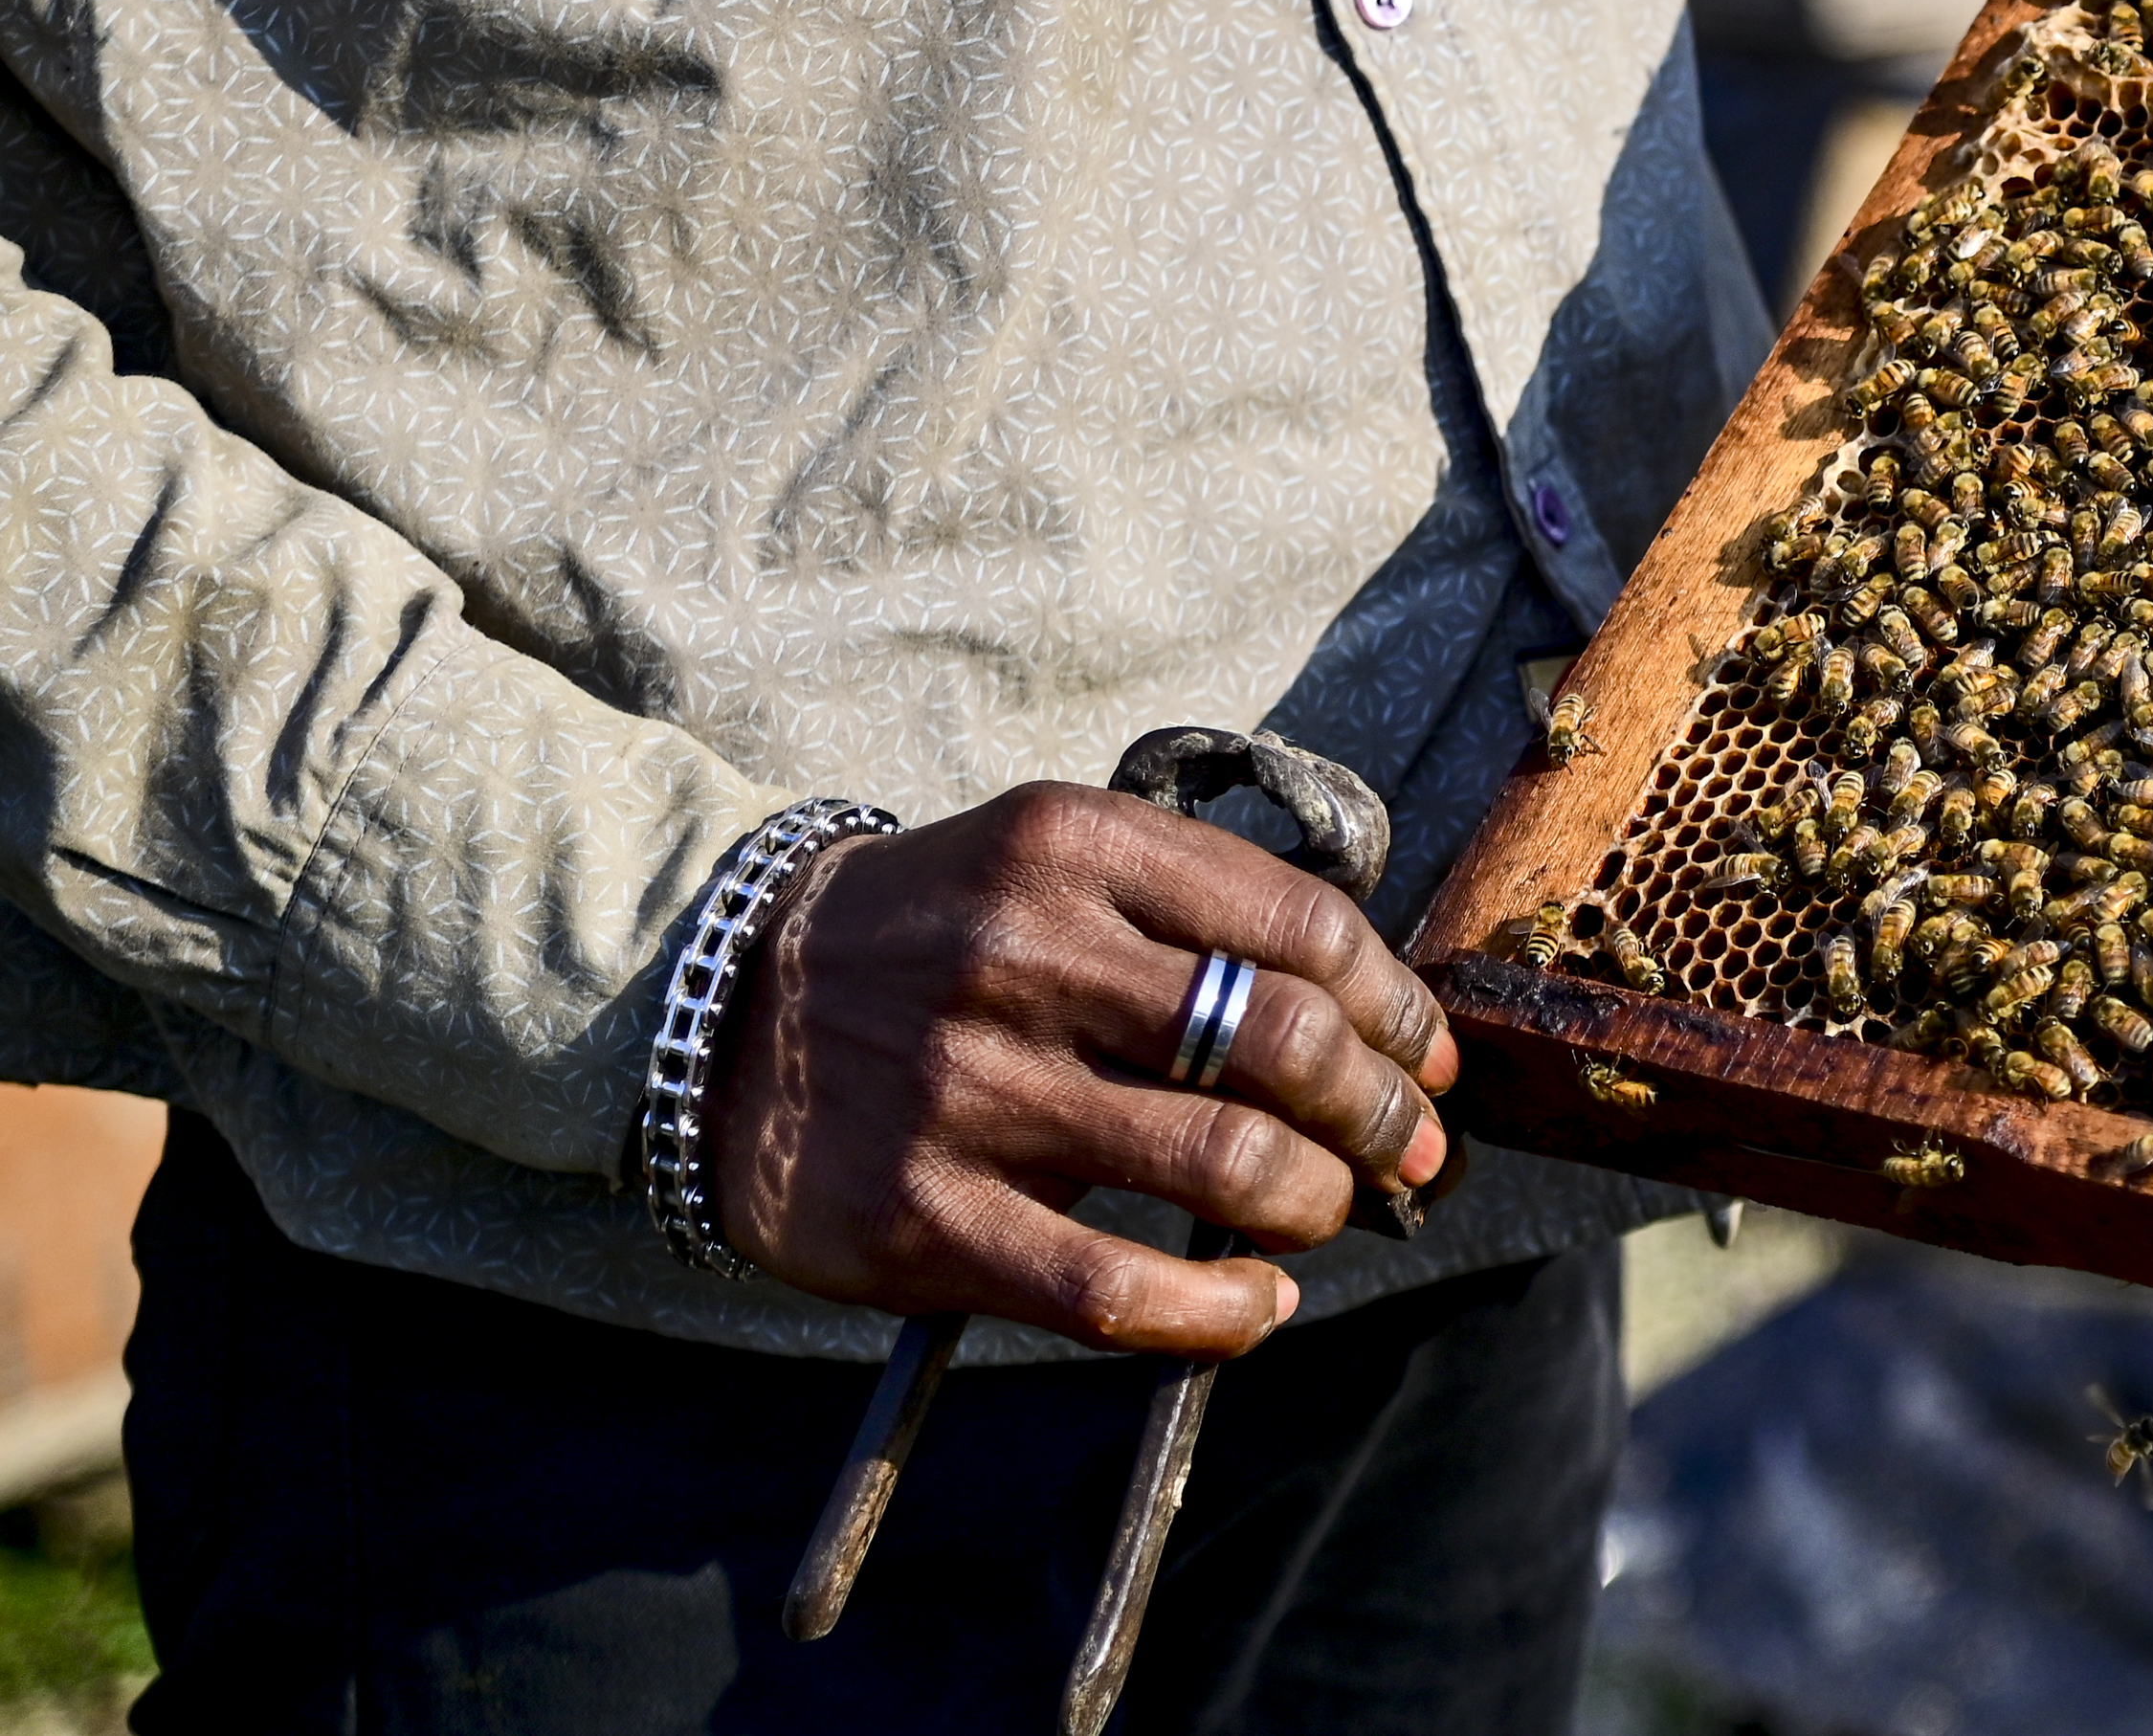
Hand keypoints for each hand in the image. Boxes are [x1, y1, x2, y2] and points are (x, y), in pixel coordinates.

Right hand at [703, 785, 1459, 1356]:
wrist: (715, 1008)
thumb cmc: (930, 937)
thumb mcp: (1049, 860)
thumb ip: (1191, 907)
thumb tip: (1370, 1010)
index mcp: (1073, 850)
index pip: (1304, 926)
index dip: (1396, 1005)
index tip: (1427, 1055)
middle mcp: (1026, 957)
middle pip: (1288, 1046)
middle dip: (1384, 1114)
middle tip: (1409, 1150)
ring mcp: (972, 1090)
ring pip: (1227, 1163)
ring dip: (1321, 1202)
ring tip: (1332, 1210)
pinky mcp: (925, 1217)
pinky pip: (1116, 1289)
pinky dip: (1223, 1313)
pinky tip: (1261, 1303)